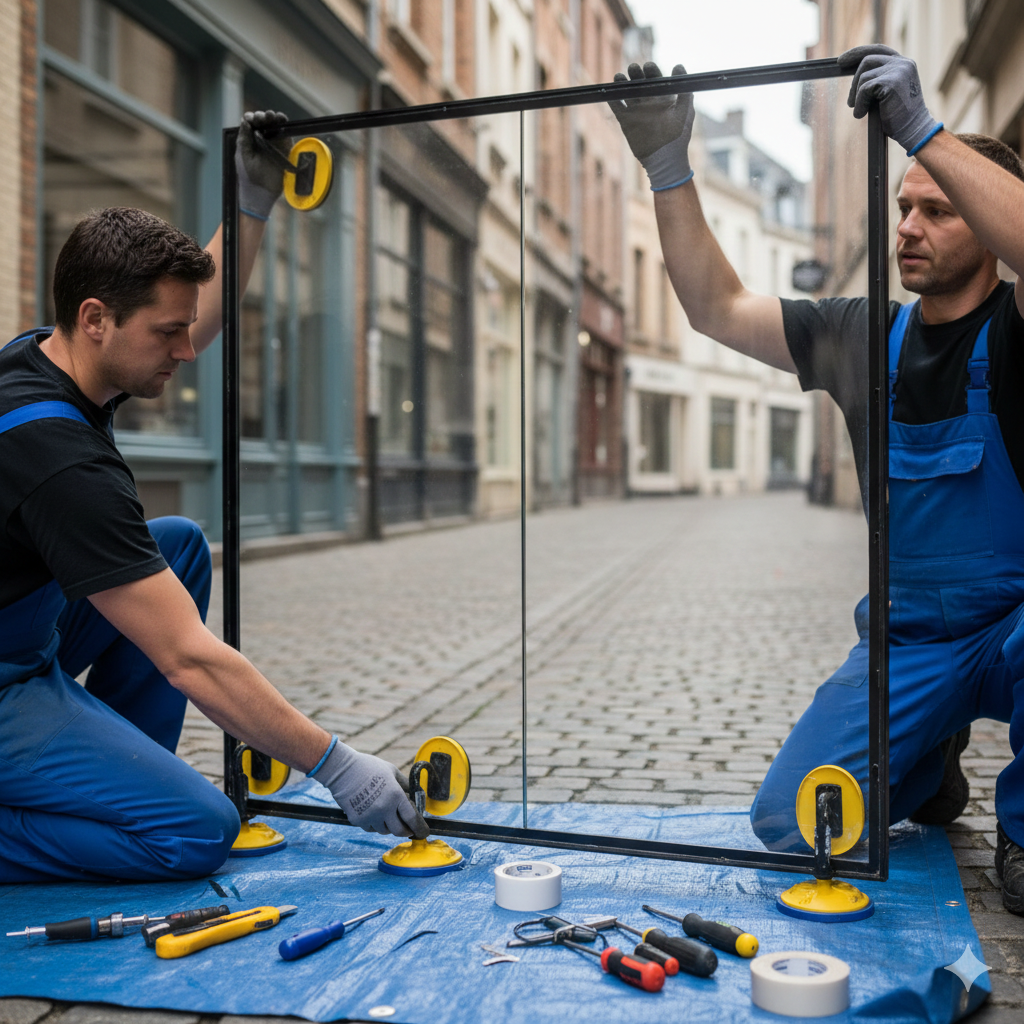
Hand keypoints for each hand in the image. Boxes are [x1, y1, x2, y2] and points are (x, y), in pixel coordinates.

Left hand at [235, 110, 290, 219]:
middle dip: (263, 116)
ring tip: (272, 116)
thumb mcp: (243, 154)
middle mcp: (262, 140)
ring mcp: (274, 144)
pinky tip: (282, 120)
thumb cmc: (248, 175)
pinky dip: (284, 126)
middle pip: (264, 122)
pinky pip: (286, 136)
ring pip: (275, 126)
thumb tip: (245, 120)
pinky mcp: (284, 150)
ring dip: (274, 118)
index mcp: (249, 139)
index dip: (252, 117)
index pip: (251, 123)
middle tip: (263, 117)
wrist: (260, 192)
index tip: (252, 119)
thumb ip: (244, 137)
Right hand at [310, 739, 429, 838]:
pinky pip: (370, 828)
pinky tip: (371, 811)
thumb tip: (414, 797)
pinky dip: (374, 824)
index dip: (420, 828)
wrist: (343, 770)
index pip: (412, 819)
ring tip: (385, 812)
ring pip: (384, 830)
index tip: (424, 833)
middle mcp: (384, 809)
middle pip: (399, 831)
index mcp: (395, 795)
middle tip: (407, 828)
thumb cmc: (369, 767)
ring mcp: (369, 816)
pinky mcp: (357, 820)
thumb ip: (404, 786)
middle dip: (405, 831)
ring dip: (388, 825)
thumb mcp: (392, 771)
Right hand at [608, 61, 694, 190]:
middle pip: (640, 83)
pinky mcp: (626, 122)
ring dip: (622, 83)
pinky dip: (613, 99)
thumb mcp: (684, 111)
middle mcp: (649, 103)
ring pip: (627, 93)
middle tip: (633, 68)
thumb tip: (679, 66)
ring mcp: (637, 112)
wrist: (665, 159)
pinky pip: (617, 107)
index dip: (651, 71)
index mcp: (663, 98)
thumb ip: (684, 90)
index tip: (648, 66)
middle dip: (636, 74)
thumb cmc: (678, 137)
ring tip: (618, 77)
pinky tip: (610, 91)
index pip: (655, 79)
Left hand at [838, 45, 940, 153]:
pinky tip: (861, 115)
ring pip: (863, 76)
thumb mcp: (889, 92)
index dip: (857, 53)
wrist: (913, 129)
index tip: (840, 61)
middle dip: (854, 82)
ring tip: (859, 111)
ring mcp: (898, 71)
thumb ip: (878, 80)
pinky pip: (864, 89)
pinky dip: (859, 104)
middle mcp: (903, 63)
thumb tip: (856, 77)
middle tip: (850, 102)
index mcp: (903, 63)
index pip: (877, 50)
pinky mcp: (891, 82)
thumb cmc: (899, 116)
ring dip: (856, 96)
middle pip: (867, 60)